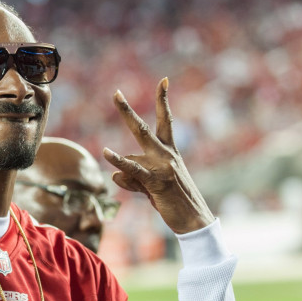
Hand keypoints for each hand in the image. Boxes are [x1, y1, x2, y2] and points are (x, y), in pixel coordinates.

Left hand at [103, 78, 213, 233]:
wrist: (194, 220)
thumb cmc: (175, 203)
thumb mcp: (153, 187)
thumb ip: (133, 179)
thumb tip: (114, 174)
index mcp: (170, 153)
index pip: (166, 121)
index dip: (164, 101)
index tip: (163, 80)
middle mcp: (167, 155)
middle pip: (145, 127)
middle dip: (128, 111)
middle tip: (115, 93)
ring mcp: (163, 166)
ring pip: (137, 147)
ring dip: (125, 145)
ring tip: (116, 133)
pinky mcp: (156, 181)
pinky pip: (134, 168)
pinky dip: (119, 161)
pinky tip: (107, 153)